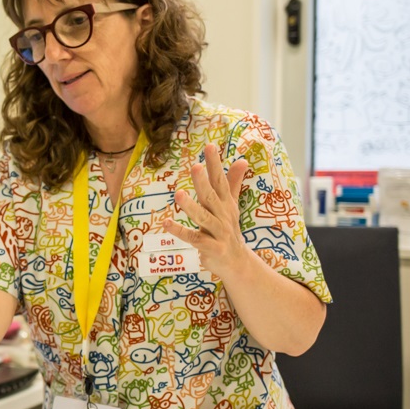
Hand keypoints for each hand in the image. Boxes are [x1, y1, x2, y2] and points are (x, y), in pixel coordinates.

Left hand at [161, 143, 257, 281]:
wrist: (237, 262)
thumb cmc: (228, 228)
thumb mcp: (231, 205)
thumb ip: (233, 183)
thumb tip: (242, 160)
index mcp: (225, 203)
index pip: (220, 180)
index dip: (215, 164)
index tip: (209, 146)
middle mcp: (223, 215)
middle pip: (211, 196)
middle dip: (203, 182)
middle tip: (195, 167)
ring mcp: (218, 232)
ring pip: (203, 217)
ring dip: (190, 207)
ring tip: (178, 194)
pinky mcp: (212, 248)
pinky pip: (194, 238)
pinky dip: (180, 231)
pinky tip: (166, 223)